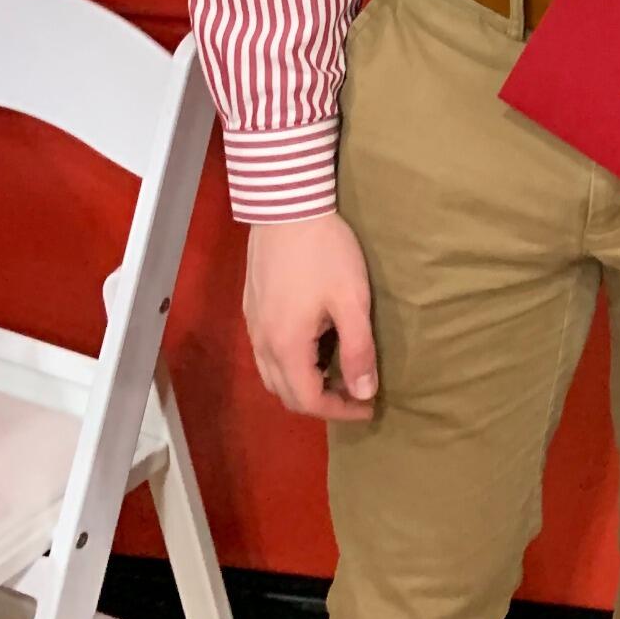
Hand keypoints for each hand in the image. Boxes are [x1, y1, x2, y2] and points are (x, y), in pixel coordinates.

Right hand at [243, 214, 377, 421]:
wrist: (286, 207)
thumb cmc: (325, 253)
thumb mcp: (352, 300)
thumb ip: (358, 349)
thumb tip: (364, 392)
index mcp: (286, 347)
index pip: (309, 400)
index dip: (340, 411)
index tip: (369, 406)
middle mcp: (262, 344)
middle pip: (286, 394)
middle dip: (321, 402)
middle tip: (355, 394)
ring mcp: (252, 326)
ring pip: (272, 376)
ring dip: (302, 385)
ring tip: (336, 374)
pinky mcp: (250, 308)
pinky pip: (265, 354)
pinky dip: (288, 365)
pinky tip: (312, 347)